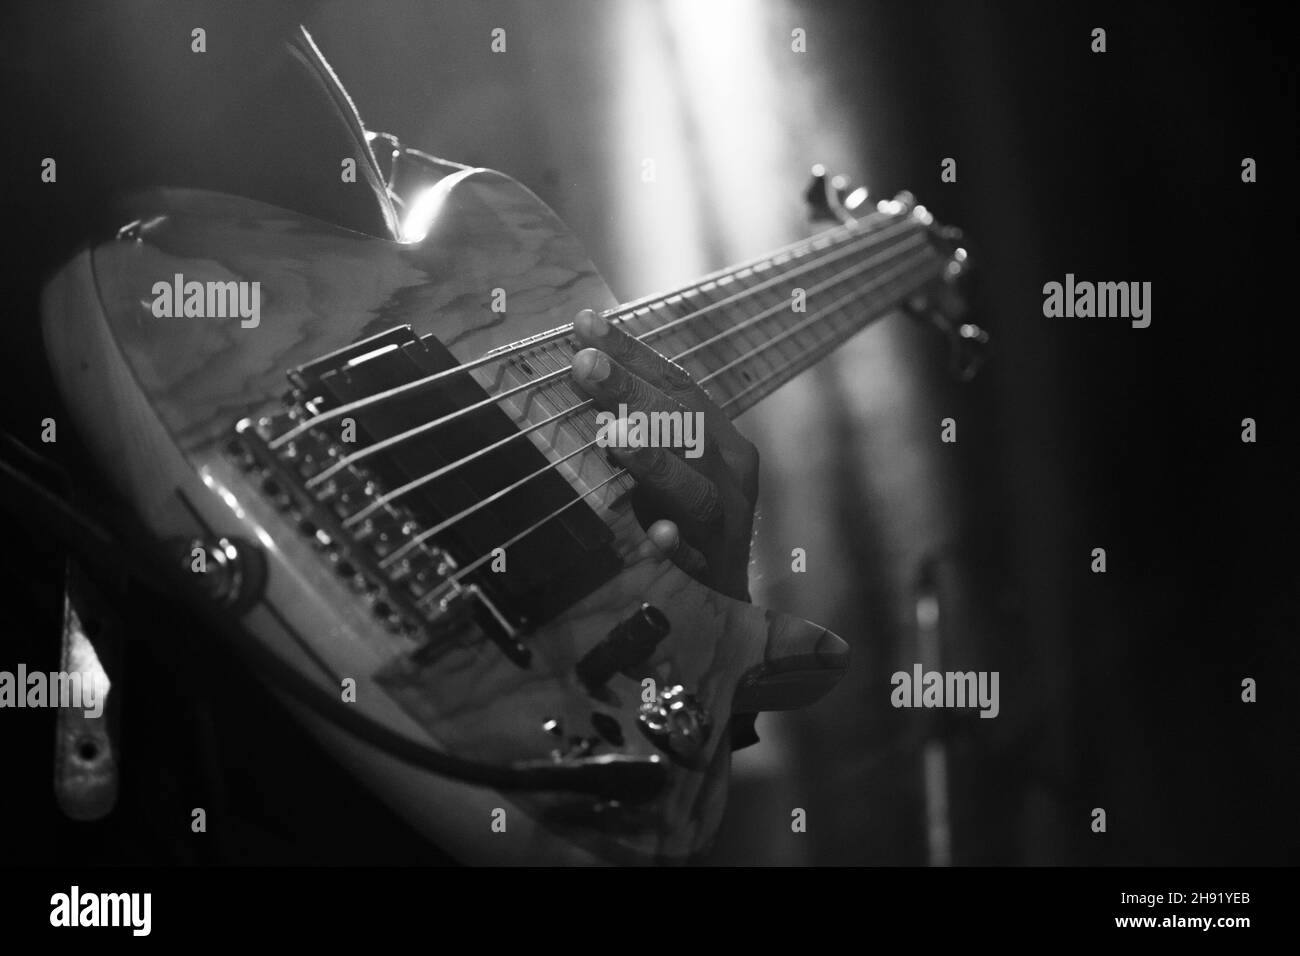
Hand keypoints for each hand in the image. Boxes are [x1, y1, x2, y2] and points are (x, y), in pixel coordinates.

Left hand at [569, 309, 758, 600]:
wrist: (723, 616)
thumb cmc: (684, 527)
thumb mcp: (667, 470)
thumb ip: (638, 426)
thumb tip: (581, 371)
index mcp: (720, 443)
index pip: (677, 387)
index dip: (634, 353)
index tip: (586, 324)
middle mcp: (730, 478)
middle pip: (686, 426)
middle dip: (635, 392)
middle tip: (585, 364)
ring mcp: (726, 530)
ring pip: (697, 491)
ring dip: (656, 460)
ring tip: (613, 433)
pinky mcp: (715, 579)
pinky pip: (695, 563)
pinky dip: (676, 547)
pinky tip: (656, 535)